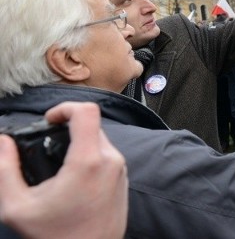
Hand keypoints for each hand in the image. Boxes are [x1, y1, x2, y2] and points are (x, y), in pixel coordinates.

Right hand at [0, 102, 127, 238]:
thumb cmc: (55, 237)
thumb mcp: (17, 206)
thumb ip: (6, 169)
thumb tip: (2, 142)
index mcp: (89, 161)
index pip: (87, 111)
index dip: (64, 107)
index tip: (49, 121)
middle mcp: (111, 161)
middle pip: (91, 126)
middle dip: (68, 130)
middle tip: (48, 145)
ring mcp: (121, 171)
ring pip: (100, 141)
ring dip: (79, 145)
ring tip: (58, 167)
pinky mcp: (124, 180)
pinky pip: (107, 157)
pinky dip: (90, 159)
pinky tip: (72, 180)